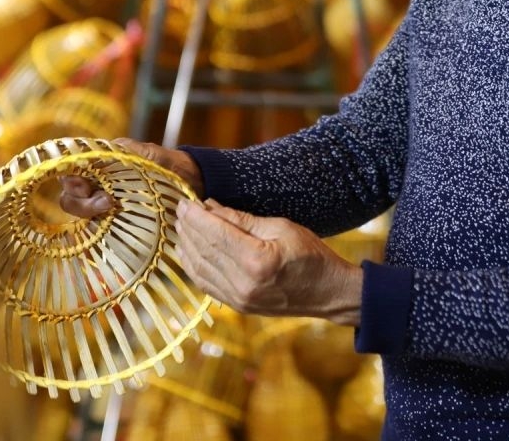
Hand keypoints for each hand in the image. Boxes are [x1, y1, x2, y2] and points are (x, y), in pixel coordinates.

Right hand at [60, 138, 204, 218]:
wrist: (191, 182)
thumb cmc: (168, 163)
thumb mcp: (147, 153)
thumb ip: (124, 150)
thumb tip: (99, 150)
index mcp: (100, 165)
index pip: (69, 174)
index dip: (69, 181)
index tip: (83, 186)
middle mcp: (97, 185)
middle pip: (70, 198)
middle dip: (81, 202)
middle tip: (105, 201)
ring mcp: (104, 204)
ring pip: (81, 213)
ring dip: (91, 211)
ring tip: (112, 206)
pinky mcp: (116, 221)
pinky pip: (98, 227)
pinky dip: (100, 225)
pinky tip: (113, 220)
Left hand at [176, 199, 362, 325]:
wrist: (328, 292)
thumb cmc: (311, 255)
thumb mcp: (281, 227)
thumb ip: (243, 220)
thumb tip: (211, 208)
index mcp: (257, 261)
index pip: (216, 234)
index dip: (197, 217)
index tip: (185, 201)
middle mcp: (243, 284)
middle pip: (204, 251)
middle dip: (188, 228)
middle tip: (180, 209)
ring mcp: (238, 299)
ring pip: (199, 270)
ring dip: (186, 246)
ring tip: (181, 226)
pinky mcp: (237, 306)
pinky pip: (205, 284)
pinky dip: (193, 266)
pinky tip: (188, 251)